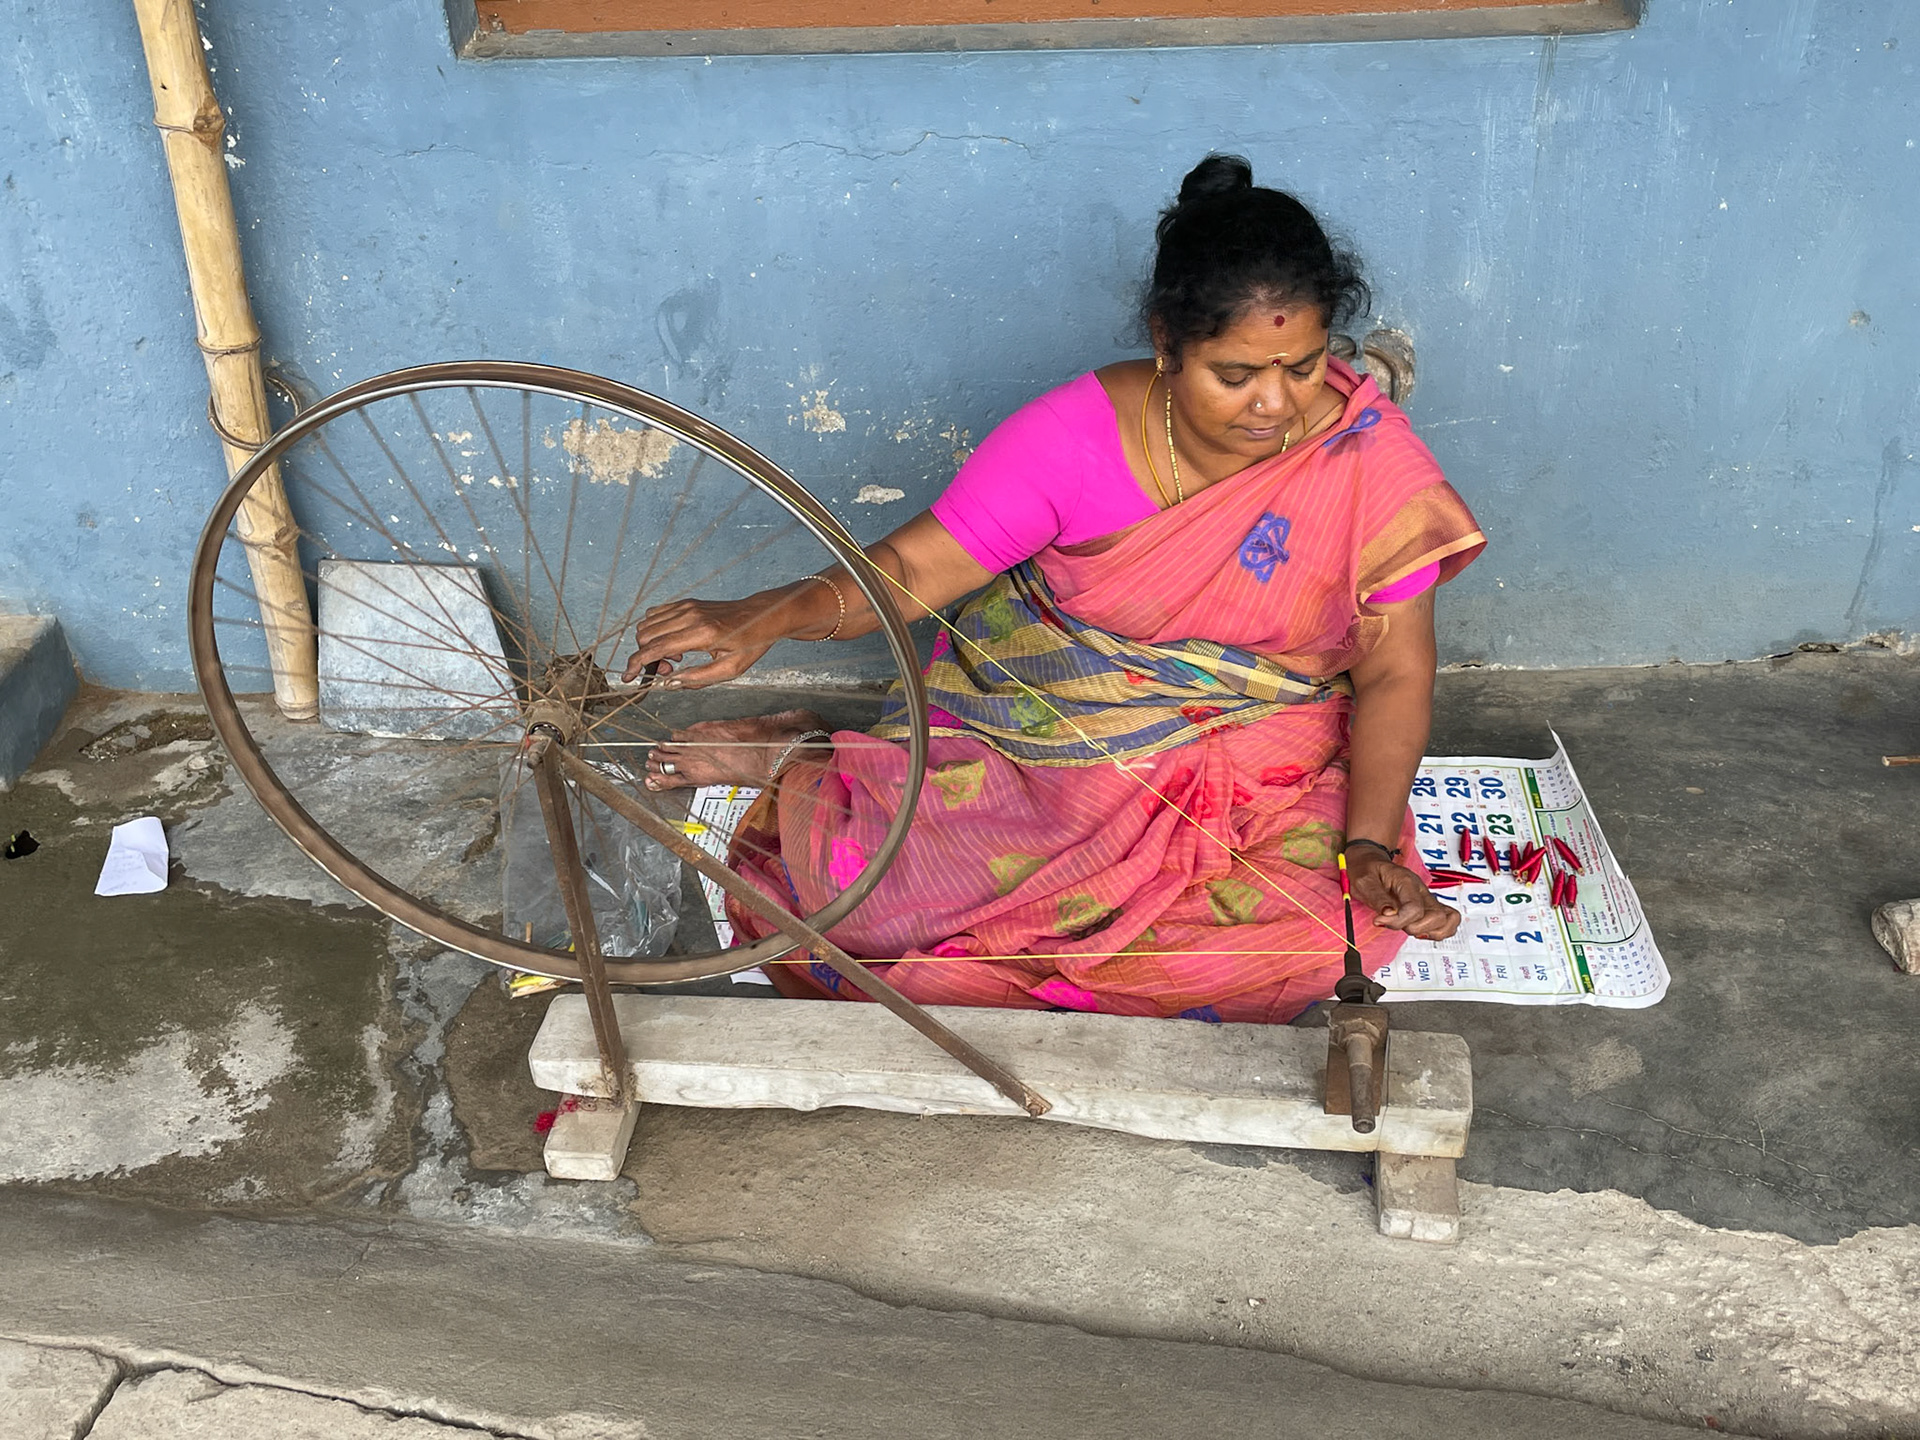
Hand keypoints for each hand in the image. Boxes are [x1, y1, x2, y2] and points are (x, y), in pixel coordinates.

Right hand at [622, 595, 785, 688]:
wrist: (762, 616)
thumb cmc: (749, 645)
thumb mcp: (729, 670)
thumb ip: (697, 679)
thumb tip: (667, 683)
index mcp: (701, 634)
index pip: (655, 648)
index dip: (636, 664)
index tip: (628, 678)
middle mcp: (689, 616)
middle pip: (645, 635)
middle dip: (646, 656)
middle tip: (668, 669)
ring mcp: (687, 606)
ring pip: (647, 624)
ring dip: (651, 644)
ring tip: (675, 657)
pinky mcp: (687, 602)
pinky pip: (656, 614)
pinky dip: (656, 631)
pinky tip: (676, 643)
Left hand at [1346, 849, 1460, 939]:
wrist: (1369, 862)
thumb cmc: (1366, 869)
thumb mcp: (1364, 881)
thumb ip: (1377, 898)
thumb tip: (1389, 914)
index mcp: (1407, 882)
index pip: (1415, 909)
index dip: (1398, 921)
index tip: (1379, 921)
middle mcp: (1422, 891)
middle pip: (1438, 917)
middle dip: (1415, 929)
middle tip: (1395, 924)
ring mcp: (1427, 899)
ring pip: (1447, 921)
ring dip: (1429, 932)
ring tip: (1408, 928)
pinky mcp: (1427, 907)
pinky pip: (1447, 922)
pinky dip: (1438, 932)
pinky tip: (1420, 931)